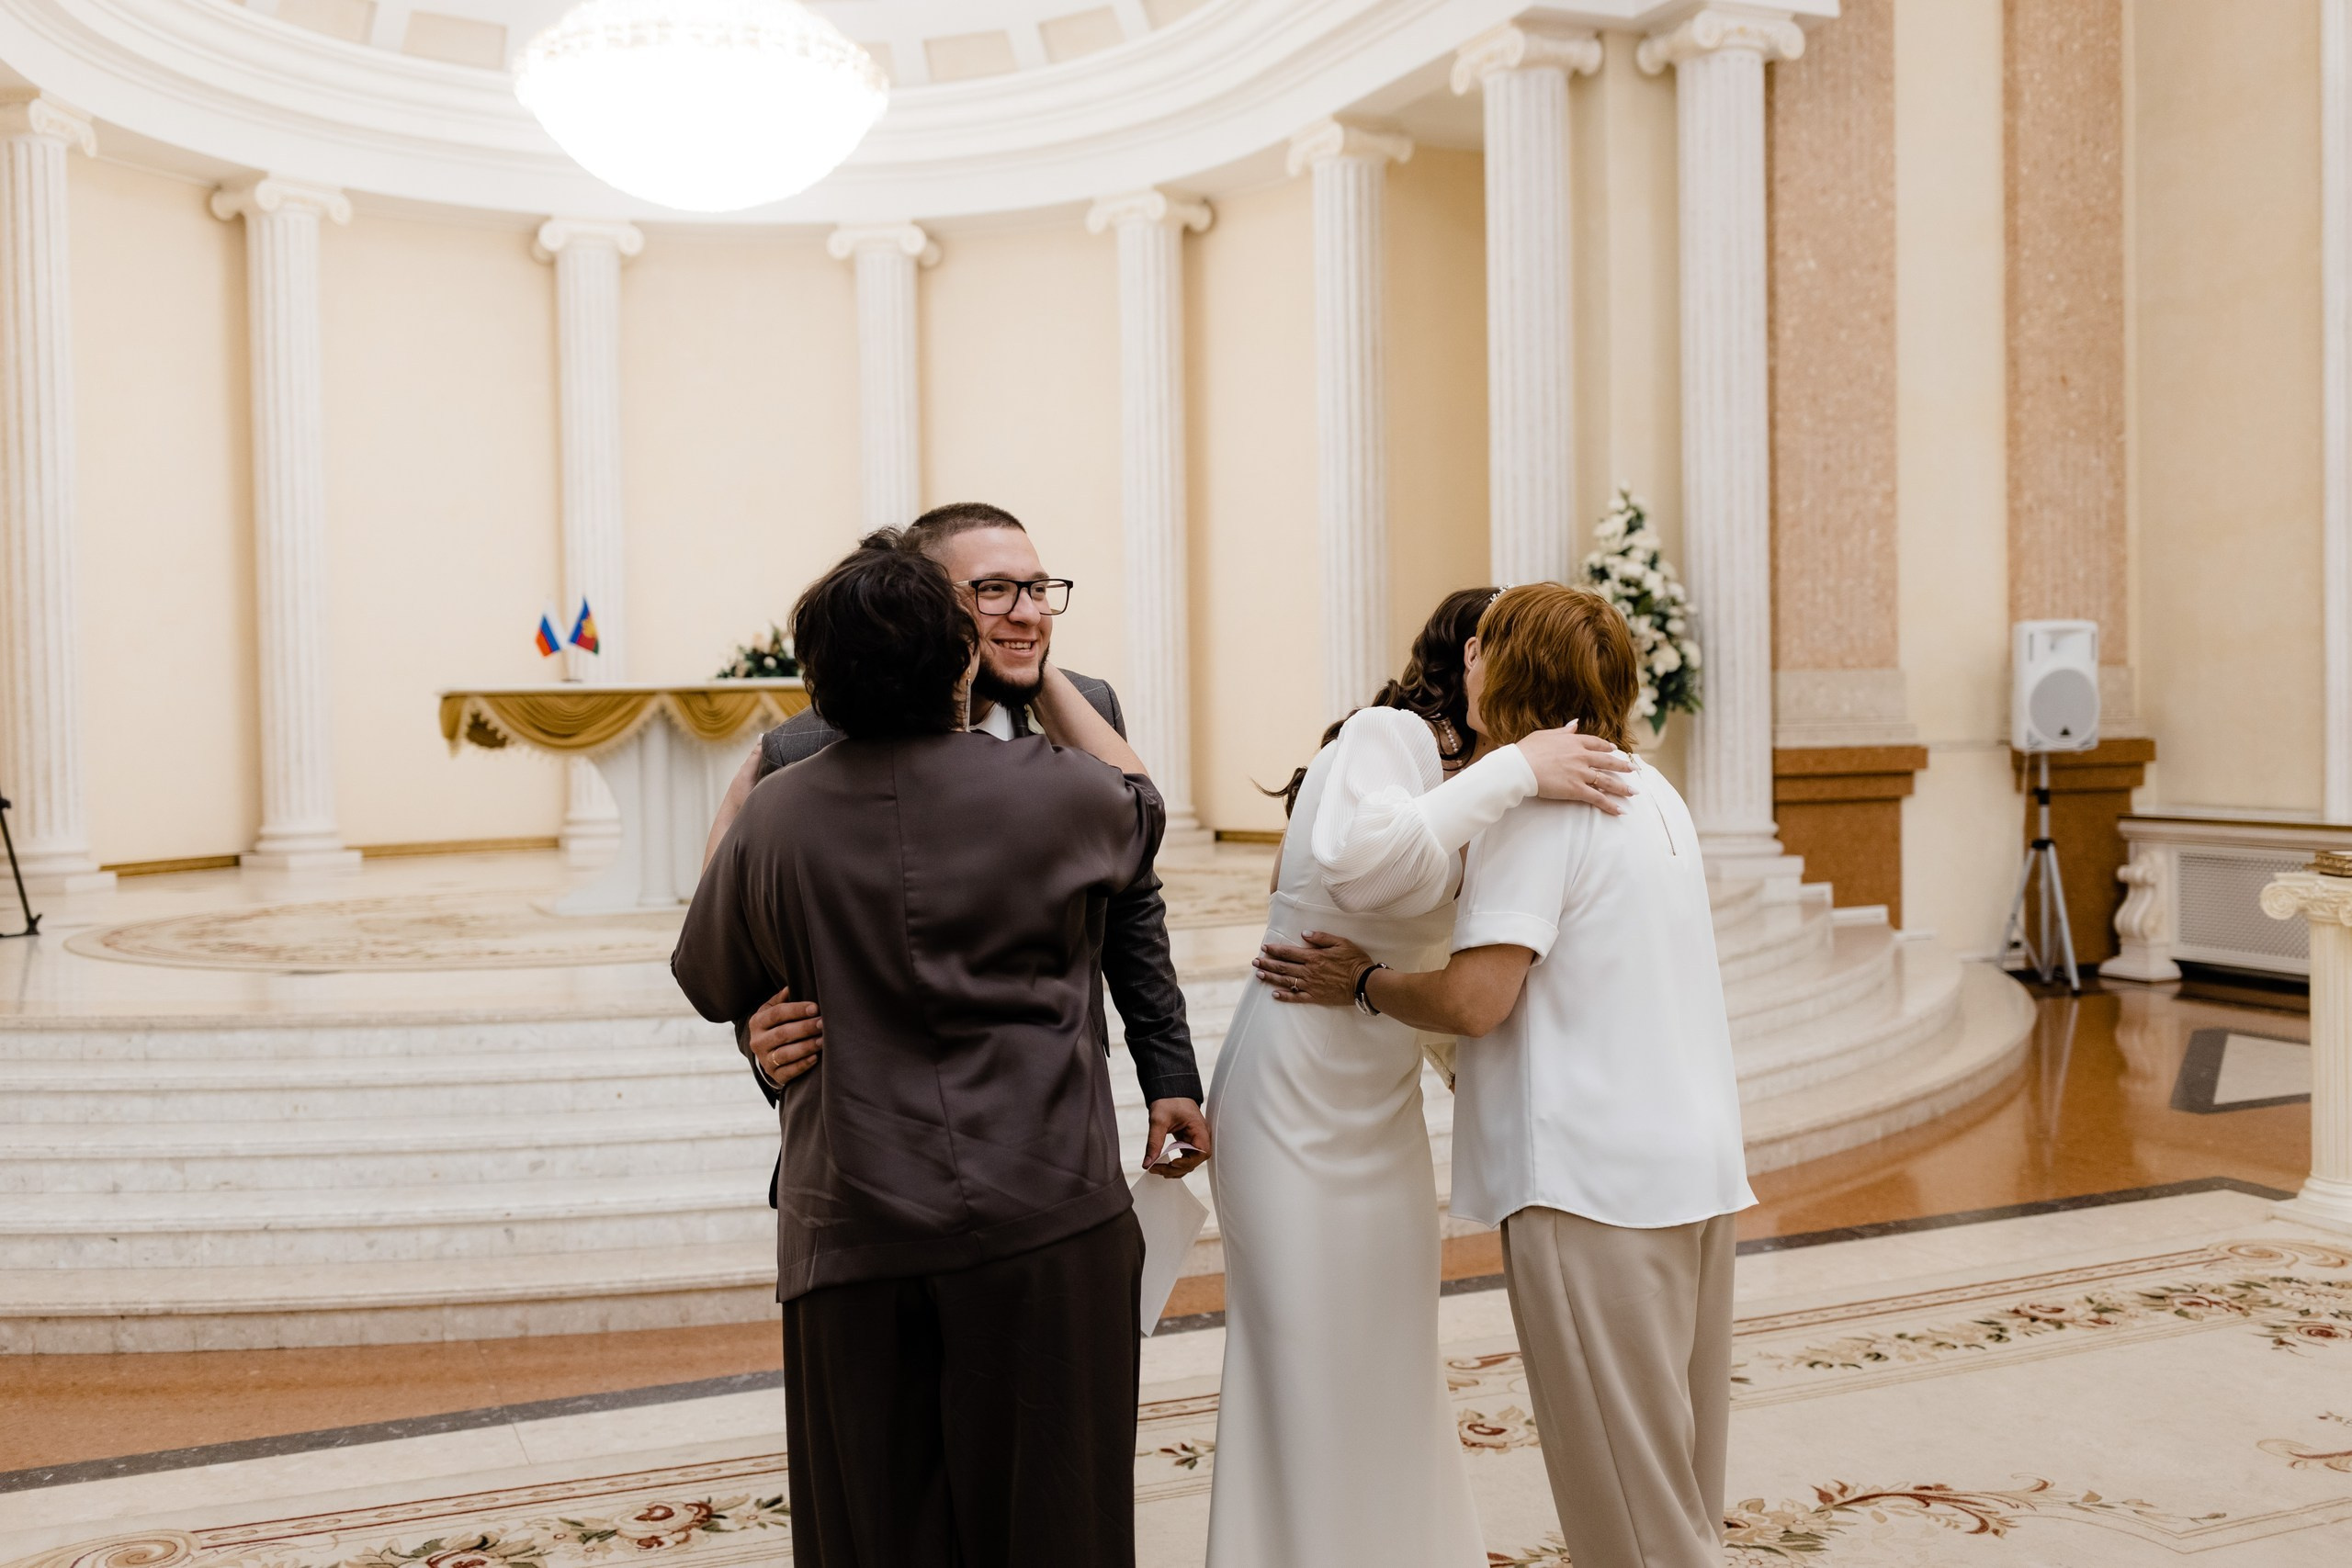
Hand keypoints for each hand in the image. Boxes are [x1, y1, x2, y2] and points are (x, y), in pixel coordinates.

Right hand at [749, 986, 823, 1087]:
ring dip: (806, 1047)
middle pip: (782, 1034)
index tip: (815, 1008)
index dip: (796, 1010)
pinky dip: (802, 1065)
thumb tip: (789, 988)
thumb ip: (780, 1000)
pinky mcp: (774, 1075)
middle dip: (805, 1028)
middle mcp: (758, 1042)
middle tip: (823, 1023)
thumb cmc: (775, 1027)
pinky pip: (788, 1072)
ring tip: (823, 1041)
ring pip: (785, 1054)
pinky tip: (815, 1058)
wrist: (767, 1055)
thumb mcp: (771, 1012)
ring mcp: (765, 1060)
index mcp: (757, 1022)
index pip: (777, 1014)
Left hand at [1144, 1097, 1210, 1177]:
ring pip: (1190, 1161)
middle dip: (1176, 1168)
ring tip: (1156, 1168)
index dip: (1188, 1162)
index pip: (1201, 1152)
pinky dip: (1175, 1164)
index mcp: (1199, 1128)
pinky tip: (1162, 1164)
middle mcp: (1201, 1135)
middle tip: (1155, 1169)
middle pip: (1195, 1160)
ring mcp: (1195, 1139)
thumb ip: (1154, 1142)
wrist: (1169, 1091)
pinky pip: (1185, 1157)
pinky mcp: (1188, 1141)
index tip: (1172, 1164)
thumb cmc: (1168, 1100)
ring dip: (1175, 1169)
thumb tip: (1148, 1162)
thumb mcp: (1158, 1120)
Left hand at [1254, 931, 1375, 1006]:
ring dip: (1271, 978)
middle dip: (1267, 964)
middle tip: (1255, 962)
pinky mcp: (1316, 997)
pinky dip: (1285, 996)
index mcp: (1314, 957)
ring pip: (1286, 982)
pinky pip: (1297, 997)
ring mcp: (1311, 985)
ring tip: (1259, 975)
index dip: (1275, 950)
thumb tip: (1304, 934)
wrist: (1365, 983)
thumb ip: (1321, 938)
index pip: (1289, 952)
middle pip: (1283, 967)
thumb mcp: (1340, 943)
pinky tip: (1275, 995)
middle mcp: (1309, 971)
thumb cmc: (1355, 961)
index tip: (1264, 948)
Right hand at [1516, 721, 1634, 813]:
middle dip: (1623, 766)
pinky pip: (1597, 798)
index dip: (1606, 747)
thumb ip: (1563, 730)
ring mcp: (1581, 773)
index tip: (1614, 749)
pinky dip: (1609, 805)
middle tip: (1634, 769)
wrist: (1521, 766)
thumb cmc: (1527, 750)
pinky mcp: (1577, 789)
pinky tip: (1619, 811)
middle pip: (1608, 762)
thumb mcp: (1545, 734)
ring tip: (1633, 793)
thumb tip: (1575, 723)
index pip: (1596, 744)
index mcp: (1574, 741)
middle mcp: (1582, 756)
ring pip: (1607, 781)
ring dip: (1622, 788)